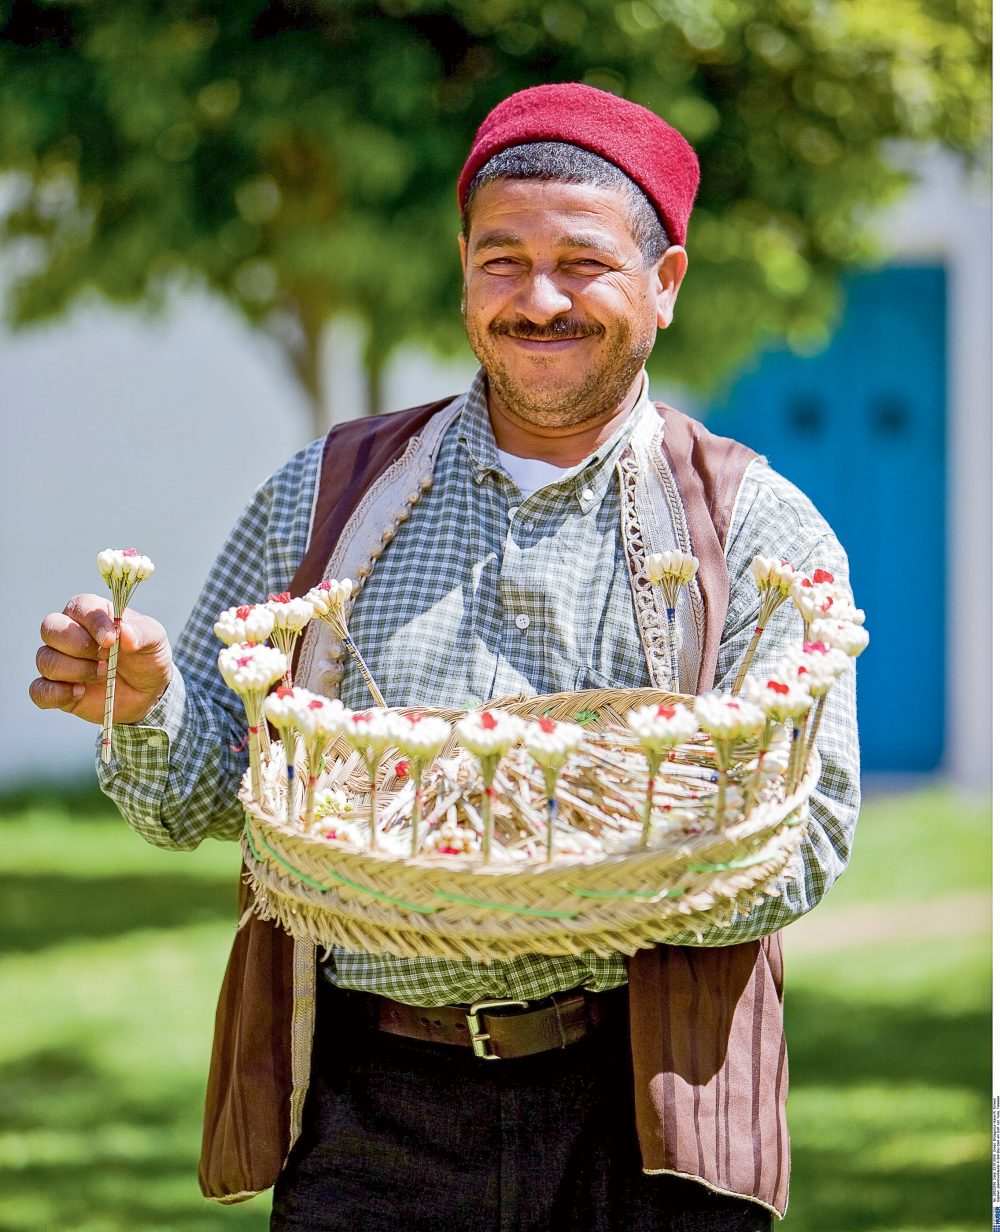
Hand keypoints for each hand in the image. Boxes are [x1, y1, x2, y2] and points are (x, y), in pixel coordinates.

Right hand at [30, 594, 172, 725]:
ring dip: (75, 670)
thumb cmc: (146, 657)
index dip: (92, 622)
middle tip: (106, 659)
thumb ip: (143, 632)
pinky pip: (39, 690)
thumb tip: (125, 632)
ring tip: (103, 674)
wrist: (148, 692)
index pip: (79, 607)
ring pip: (45, 659)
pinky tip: (80, 693)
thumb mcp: (155, 640)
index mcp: (91, 614)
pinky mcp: (56, 688)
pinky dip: (57, 693)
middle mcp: (69, 634)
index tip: (111, 640)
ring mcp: (60, 661)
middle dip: (78, 646)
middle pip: (50, 628)